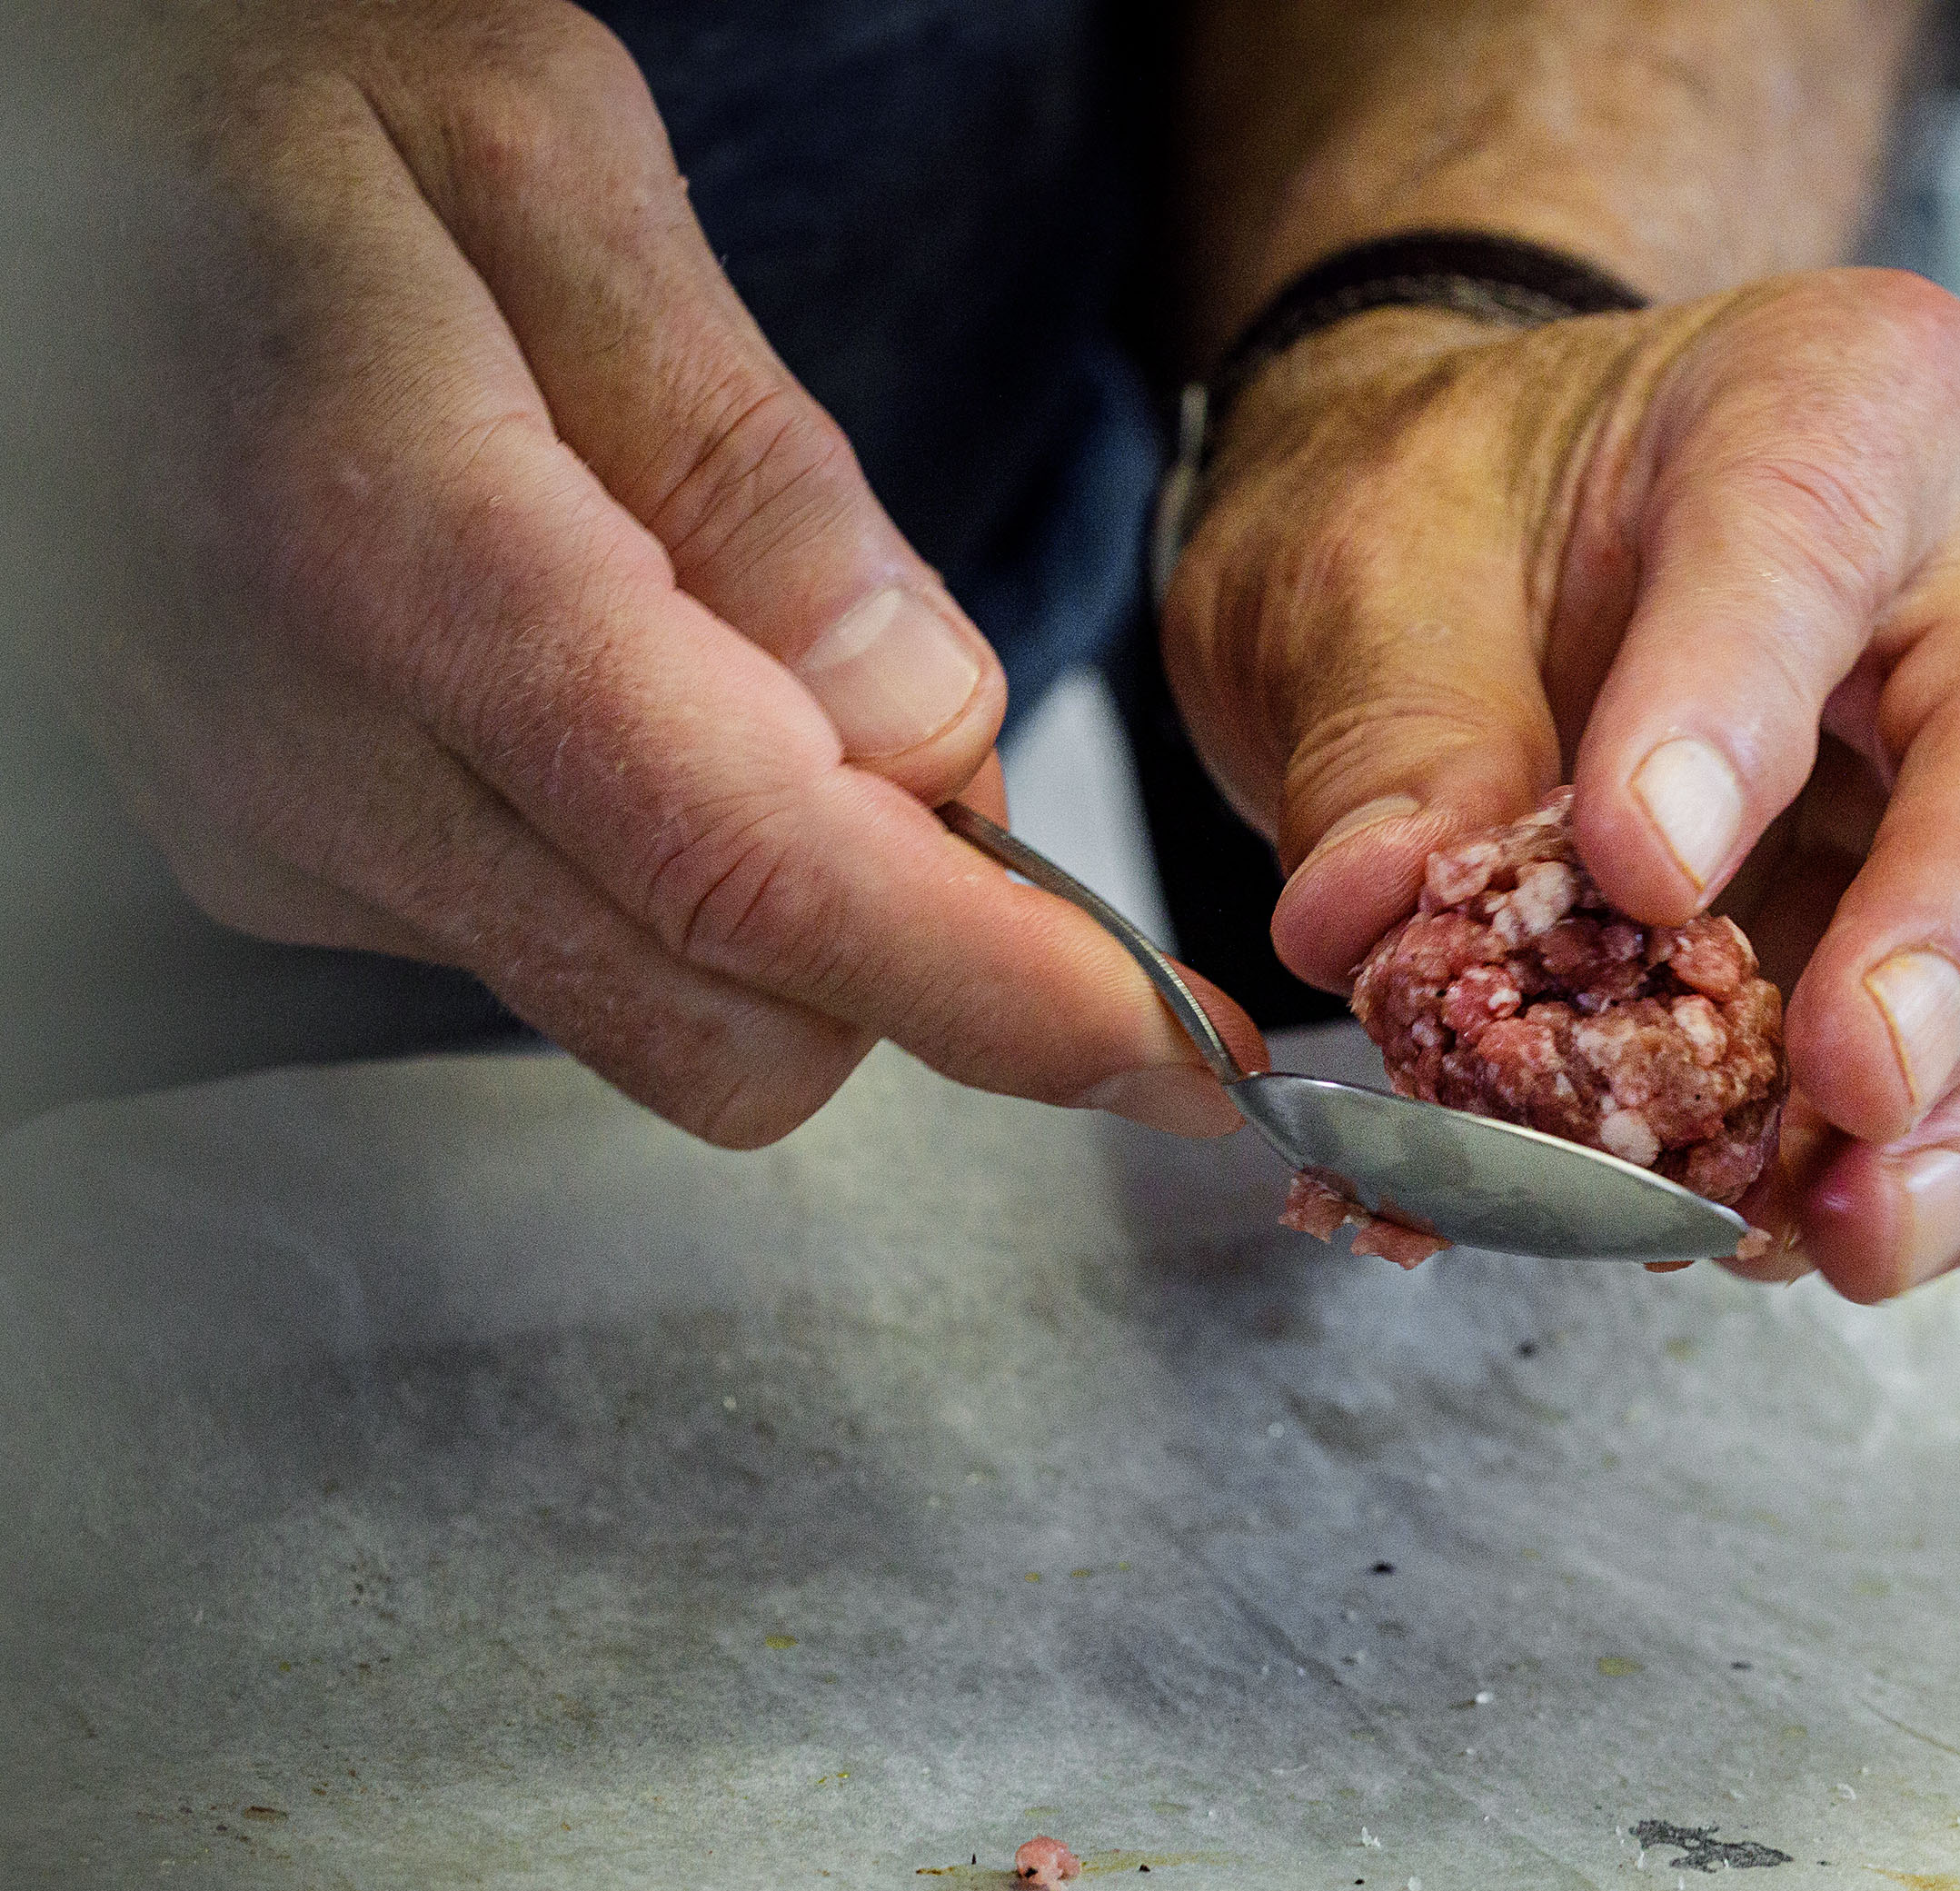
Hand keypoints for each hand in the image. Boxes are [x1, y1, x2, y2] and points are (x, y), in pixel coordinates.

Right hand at [54, 0, 1258, 1146]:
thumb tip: (920, 724)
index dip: (990, 990)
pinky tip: (642, 688)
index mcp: (388, 545)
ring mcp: (272, 824)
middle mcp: (306, 742)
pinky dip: (669, 871)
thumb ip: (747, 463)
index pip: (745, 871)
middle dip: (918, 959)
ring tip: (773, 671)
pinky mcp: (269, 853)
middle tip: (975, 777)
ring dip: (793, 911)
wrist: (47, 144)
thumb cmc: (282, 89)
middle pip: (717, 1020)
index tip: (1168, 1045)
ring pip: (645, 1012)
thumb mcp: (544, 152)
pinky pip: (551, 945)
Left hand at [1160, 268, 1959, 1298]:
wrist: (1509, 555)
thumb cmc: (1464, 521)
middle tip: (1852, 1086)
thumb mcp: (1357, 574)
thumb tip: (1378, 917)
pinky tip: (1803, 1236)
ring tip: (1852, 1232)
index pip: (1808, 535)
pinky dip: (1948, 1175)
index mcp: (1835, 406)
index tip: (1638, 866)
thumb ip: (1385, 737)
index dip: (1736, 709)